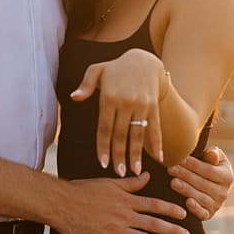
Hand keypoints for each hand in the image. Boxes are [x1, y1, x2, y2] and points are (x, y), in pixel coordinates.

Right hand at [54, 174, 189, 233]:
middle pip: (154, 224)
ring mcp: (116, 232)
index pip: (154, 206)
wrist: (61, 204)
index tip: (183, 215)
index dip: (171, 210)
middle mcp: (124, 216)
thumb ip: (131, 183)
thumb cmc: (83, 191)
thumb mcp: (109, 183)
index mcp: (126, 201)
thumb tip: (148, 176)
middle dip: (173, 230)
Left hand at [71, 50, 166, 175]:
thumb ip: (85, 85)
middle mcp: (126, 102)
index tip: (103, 163)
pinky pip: (155, 127)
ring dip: (137, 154)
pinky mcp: (153, 106)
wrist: (143, 59)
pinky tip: (159, 158)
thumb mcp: (96, 70)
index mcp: (109, 97)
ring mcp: (141, 105)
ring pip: (138, 134)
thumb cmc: (115, 68)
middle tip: (119, 173)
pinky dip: (157, 143)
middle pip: (121, 134)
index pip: (104, 128)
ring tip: (134, 171)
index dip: (103, 147)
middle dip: (120, 155)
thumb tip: (74, 97)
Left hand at [168, 146, 233, 221]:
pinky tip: (186, 201)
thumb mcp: (215, 159)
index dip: (193, 165)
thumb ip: (213, 154)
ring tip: (173, 182)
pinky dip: (195, 209)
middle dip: (185, 175)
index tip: (179, 158)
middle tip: (170, 169)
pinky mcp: (208, 215)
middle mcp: (224, 193)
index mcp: (227, 177)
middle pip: (202, 183)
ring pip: (200, 197)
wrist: (210, 186)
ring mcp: (217, 205)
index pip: (208, 170)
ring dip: (186, 190)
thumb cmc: (209, 167)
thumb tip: (211, 154)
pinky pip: (202, 213)